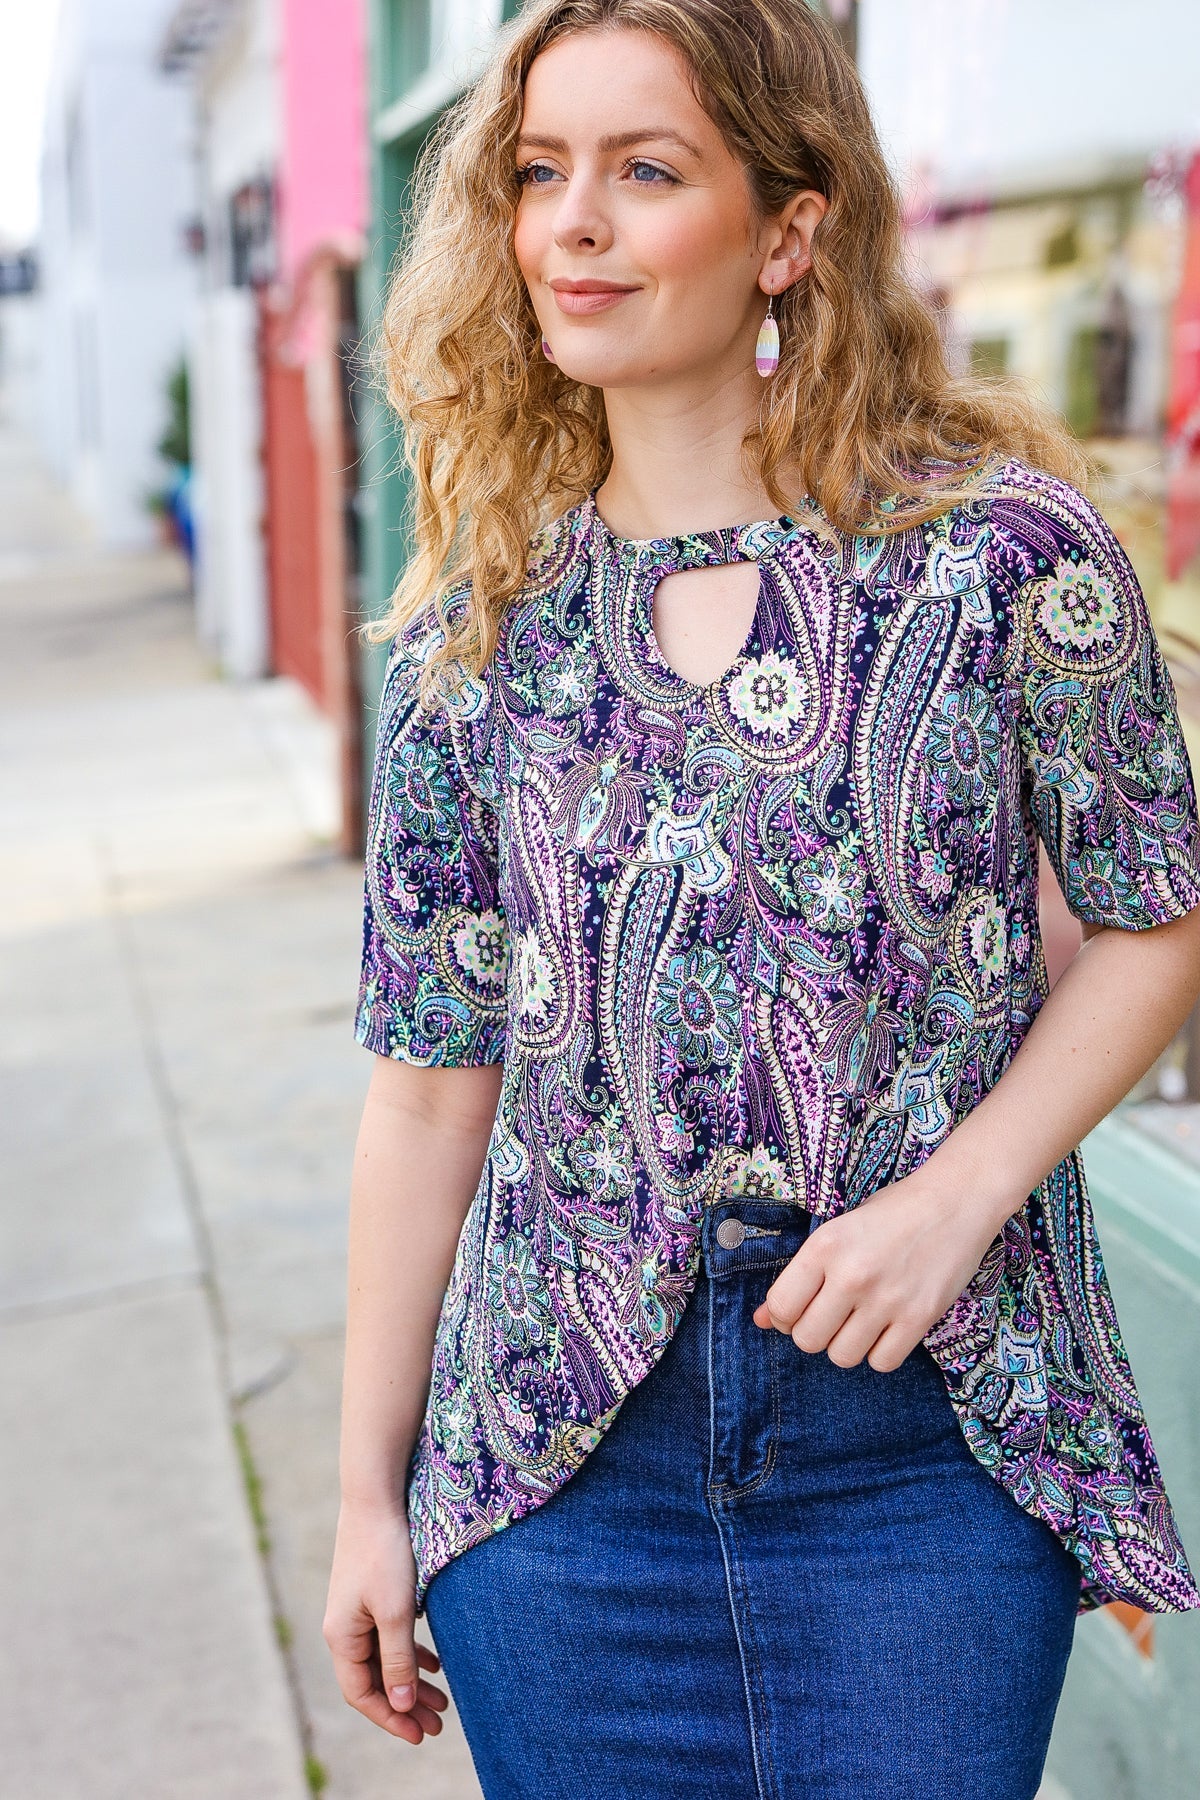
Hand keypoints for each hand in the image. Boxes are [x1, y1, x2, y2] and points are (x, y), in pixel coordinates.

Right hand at [323, 1497, 449, 1743]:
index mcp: (342, 1637)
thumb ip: (398, 1661)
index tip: (420, 1734)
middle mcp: (344, 1628)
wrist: (376, 1496)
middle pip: (375, 1680)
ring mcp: (357, 1610)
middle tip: (439, 1726)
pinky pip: (389, 1637)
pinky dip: (411, 1654)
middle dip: (405, 1706)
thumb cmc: (385, 1552)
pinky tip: (435, 1665)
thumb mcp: (396, 1612)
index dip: (390, 1718)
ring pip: (385, 1659)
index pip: (362, 1694)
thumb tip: (400, 1705)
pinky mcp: (372, 1593)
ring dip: (411, 1682)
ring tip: (442, 1703)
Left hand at [751, 1171, 1005, 1370]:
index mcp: (825, 1246)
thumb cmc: (892, 1213)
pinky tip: (887, 1328)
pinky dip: (880, 1352)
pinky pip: (881, 1363)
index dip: (783, 1316)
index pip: (781, 1307)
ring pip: (841, 1357)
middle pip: (807, 1339)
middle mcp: (851, 1275)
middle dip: (814, 1333)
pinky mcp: (919, 1317)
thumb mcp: (839, 1232)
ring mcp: (886, 1299)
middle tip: (832, 1315)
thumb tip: (762, 1321)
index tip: (799, 1310)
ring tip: (860, 1320)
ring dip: (846, 1345)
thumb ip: (801, 1276)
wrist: (956, 1201)